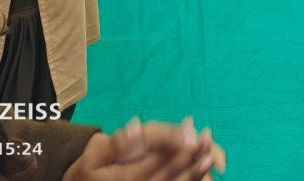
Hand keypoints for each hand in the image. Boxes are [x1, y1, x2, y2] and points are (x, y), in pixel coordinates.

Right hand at [62, 118, 225, 180]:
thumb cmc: (90, 169)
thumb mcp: (95, 154)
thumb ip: (116, 143)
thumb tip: (134, 126)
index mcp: (124, 178)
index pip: (154, 159)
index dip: (174, 144)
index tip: (191, 130)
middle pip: (168, 175)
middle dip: (190, 157)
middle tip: (208, 139)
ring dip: (194, 174)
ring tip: (212, 157)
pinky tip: (203, 176)